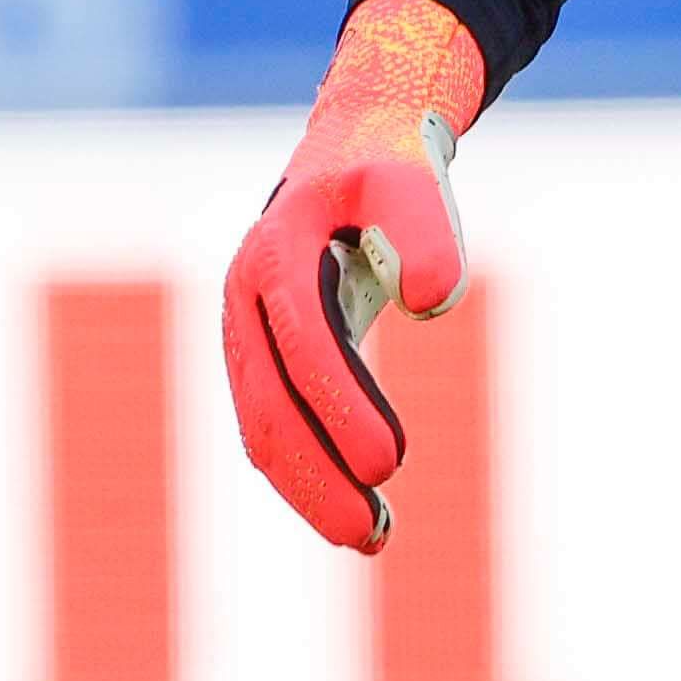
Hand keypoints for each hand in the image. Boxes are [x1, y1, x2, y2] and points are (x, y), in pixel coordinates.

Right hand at [223, 0, 489, 551]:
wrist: (354, 141)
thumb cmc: (388, 160)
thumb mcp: (411, 174)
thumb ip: (425, 224)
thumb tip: (434, 302)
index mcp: (271, 256)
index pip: (301, 344)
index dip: (339, 404)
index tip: (389, 464)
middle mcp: (246, 301)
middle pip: (266, 408)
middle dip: (315, 476)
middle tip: (374, 533)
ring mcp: (252, 333)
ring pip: (266, 428)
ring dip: (311, 488)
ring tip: (374, 538)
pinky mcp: (274, 355)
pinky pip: (280, 424)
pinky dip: (314, 471)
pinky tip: (363, 513)